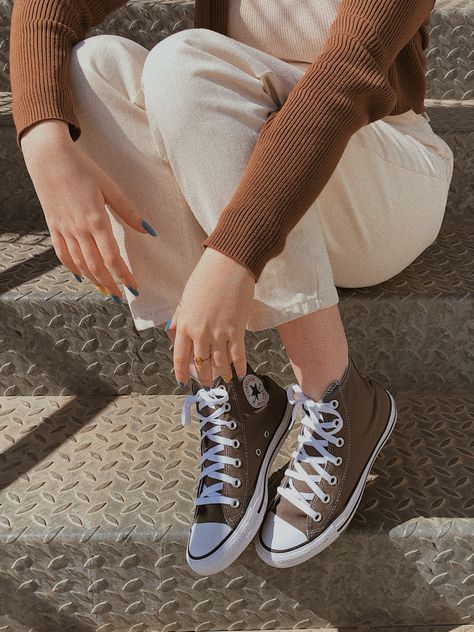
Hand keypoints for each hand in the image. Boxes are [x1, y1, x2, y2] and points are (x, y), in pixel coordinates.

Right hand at [20, 120, 156, 298]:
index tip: (134, 288)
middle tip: (121, 297)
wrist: (49, 157)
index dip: (124, 276)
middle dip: (111, 284)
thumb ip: (128, 212)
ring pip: (80, 263)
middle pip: (96, 266)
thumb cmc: (83, 169)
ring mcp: (64, 229)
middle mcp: (79, 229)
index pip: (113, 257)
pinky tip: (82, 277)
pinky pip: (63, 254)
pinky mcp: (53, 227)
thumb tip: (149, 231)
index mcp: (96, 220)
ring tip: (106, 291)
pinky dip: (73, 268)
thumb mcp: (110, 188)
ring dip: (94, 280)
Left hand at [165, 247, 255, 386]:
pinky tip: (240, 374)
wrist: (229, 265)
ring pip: (219, 362)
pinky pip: (237, 354)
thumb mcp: (186, 297)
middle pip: (201, 363)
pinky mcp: (236, 329)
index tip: (183, 381)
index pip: (180, 356)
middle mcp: (200, 332)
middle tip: (207, 383)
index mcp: (185, 324)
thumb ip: (180, 317)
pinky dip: (239, 366)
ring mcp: (219, 332)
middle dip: (204, 376)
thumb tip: (173, 330)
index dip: (181, 372)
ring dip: (222, 373)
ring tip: (225, 379)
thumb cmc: (206, 277)